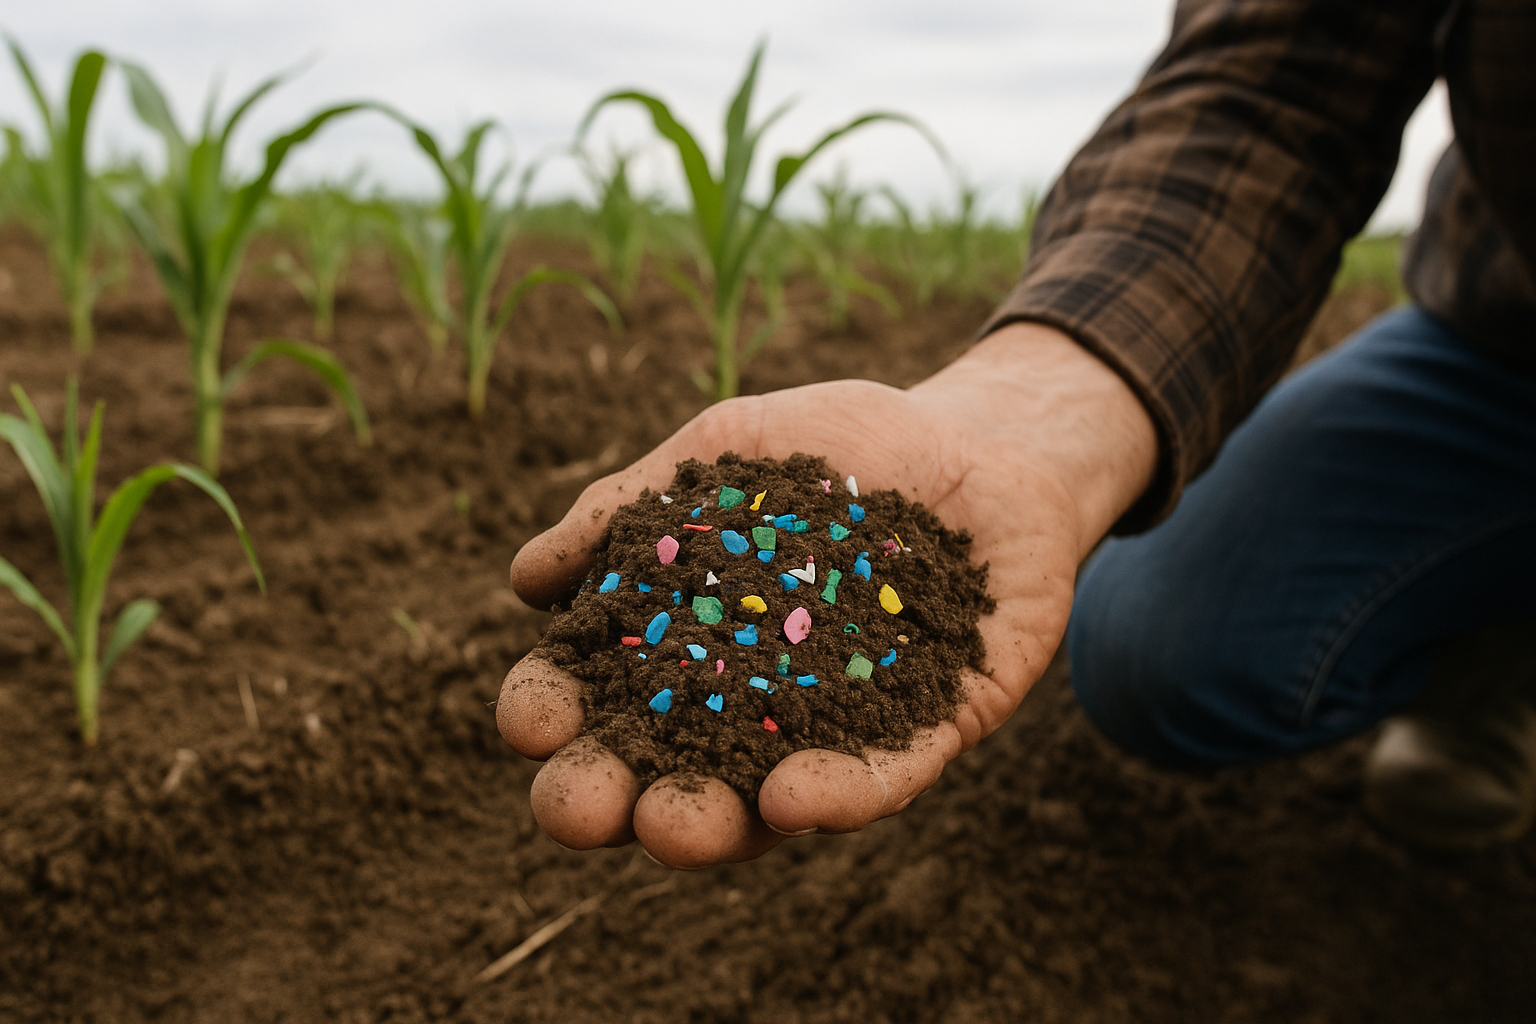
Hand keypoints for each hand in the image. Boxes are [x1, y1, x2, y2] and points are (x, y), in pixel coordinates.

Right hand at [498, 322, 1156, 866]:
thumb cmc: (843, 446)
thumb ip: (633, 505)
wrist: (984, 440)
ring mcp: (840, 726)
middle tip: (575, 811)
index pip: (598, 693)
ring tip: (670, 829)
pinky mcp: (931, 732)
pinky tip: (790, 796)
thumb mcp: (728, 451)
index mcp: (688, 643)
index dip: (551, 712)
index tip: (526, 719)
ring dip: (713, 823)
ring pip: (763, 800)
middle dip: (613, 798)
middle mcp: (753, 704)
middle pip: (663, 769)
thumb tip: (526, 581)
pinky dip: (836, 794)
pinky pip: (883, 778)